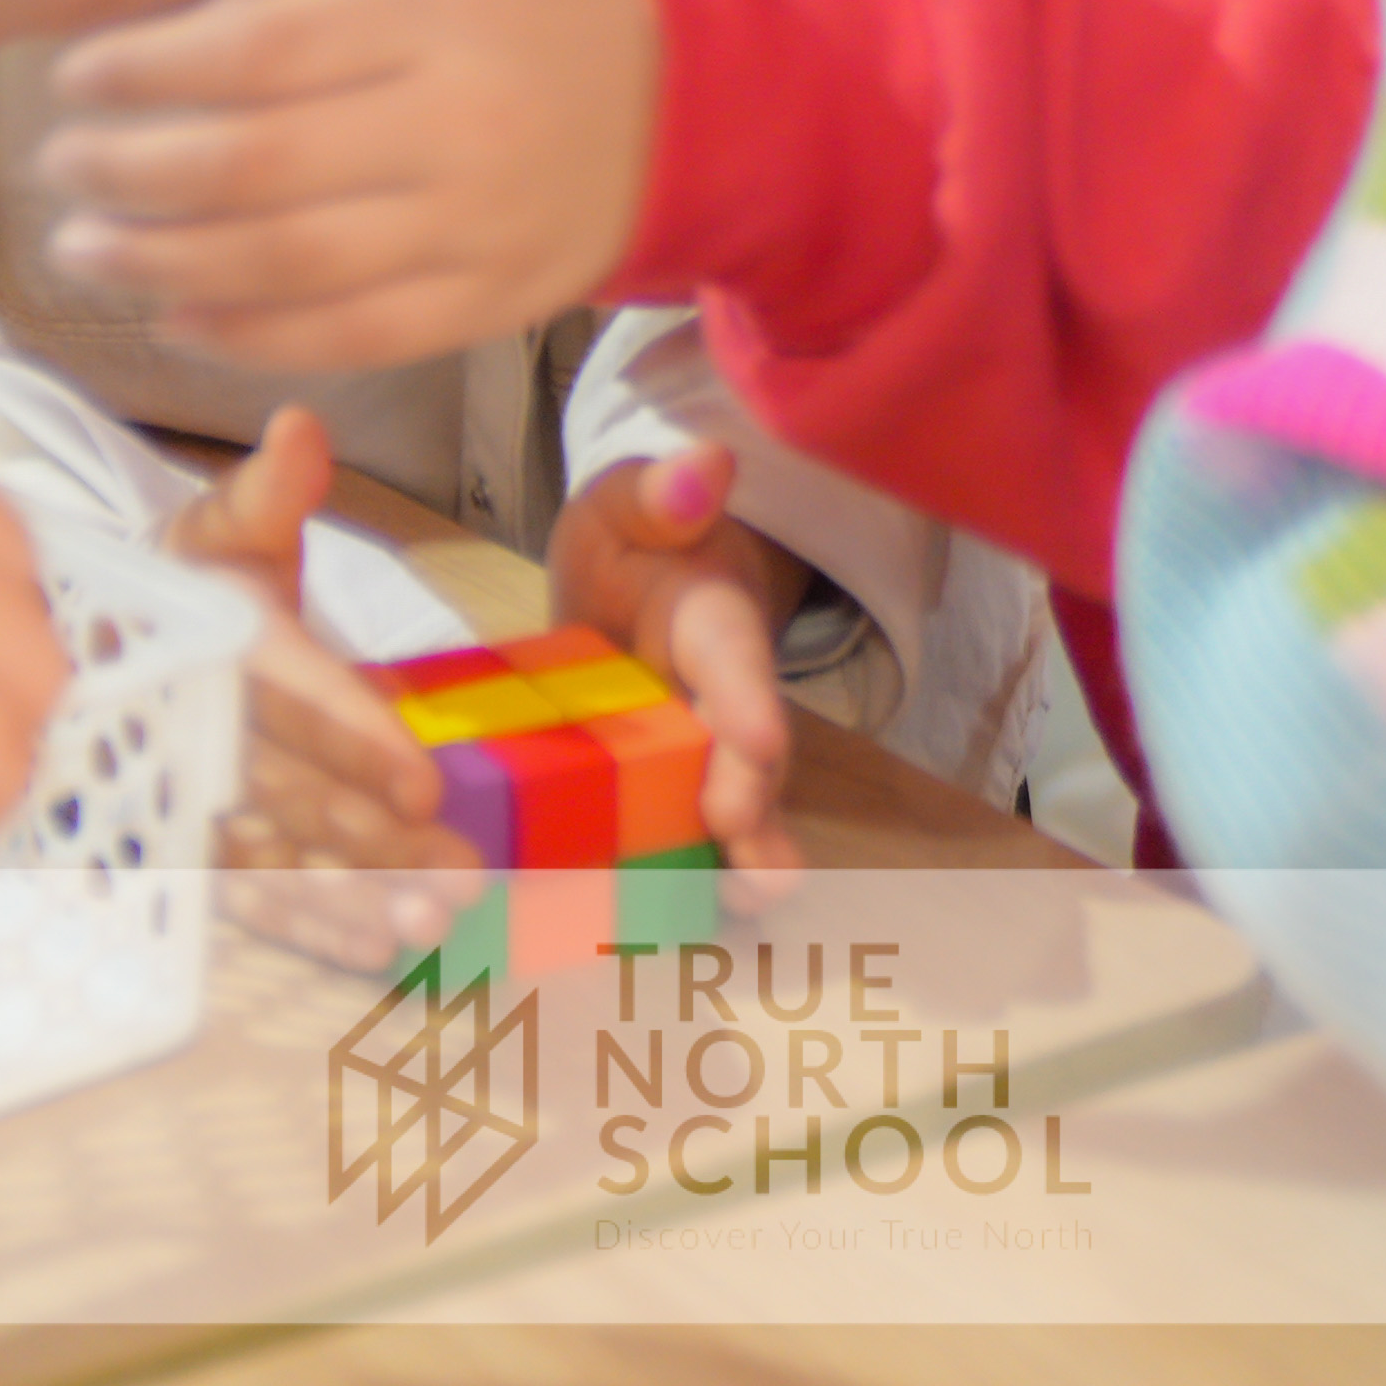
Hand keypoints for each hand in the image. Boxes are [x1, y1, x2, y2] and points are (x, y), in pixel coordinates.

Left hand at [38, 0, 660, 370]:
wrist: (692, 95)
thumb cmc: (532, 3)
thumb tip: (167, 41)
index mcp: (435, 16)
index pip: (255, 52)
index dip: (145, 72)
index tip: (75, 78)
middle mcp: (456, 126)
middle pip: (253, 168)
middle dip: (129, 174)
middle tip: (60, 171)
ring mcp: (476, 229)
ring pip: (287, 266)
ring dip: (162, 265)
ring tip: (87, 251)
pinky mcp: (491, 307)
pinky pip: (350, 337)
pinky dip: (249, 337)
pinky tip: (179, 315)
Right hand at [159, 405, 485, 976]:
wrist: (85, 648)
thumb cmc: (181, 585)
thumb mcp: (220, 528)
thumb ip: (269, 492)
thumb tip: (301, 428)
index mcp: (209, 647)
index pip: (288, 699)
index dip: (350, 740)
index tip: (421, 781)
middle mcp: (195, 733)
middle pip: (290, 795)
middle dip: (373, 837)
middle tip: (459, 871)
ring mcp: (188, 802)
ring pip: (273, 857)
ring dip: (353, 894)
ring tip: (432, 921)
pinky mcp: (191, 849)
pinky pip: (247, 896)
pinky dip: (309, 926)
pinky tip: (376, 950)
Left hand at [547, 446, 811, 893]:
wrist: (640, 588)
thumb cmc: (635, 542)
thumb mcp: (630, 503)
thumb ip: (662, 492)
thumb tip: (707, 460)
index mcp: (711, 620)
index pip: (734, 657)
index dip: (747, 701)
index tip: (755, 742)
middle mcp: (719, 697)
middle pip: (748, 752)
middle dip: (754, 802)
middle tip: (751, 850)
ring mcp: (699, 751)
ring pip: (732, 806)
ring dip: (742, 853)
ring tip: (748, 897)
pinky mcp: (666, 791)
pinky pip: (683, 836)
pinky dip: (687, 881)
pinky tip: (667, 925)